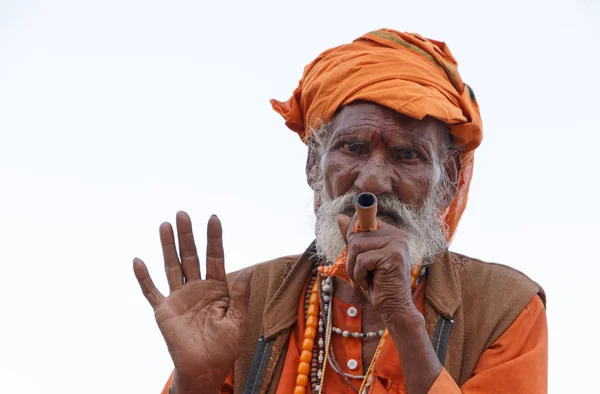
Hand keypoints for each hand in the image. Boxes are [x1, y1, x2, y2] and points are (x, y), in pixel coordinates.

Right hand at [133, 211, 251, 392]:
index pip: (215, 257)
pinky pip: (152, 291)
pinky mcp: (164, 311)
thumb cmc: (224, 348)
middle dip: (187, 235)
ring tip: (165, 225)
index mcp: (217, 289)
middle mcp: (197, 288)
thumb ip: (241, 295)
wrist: (205, 370)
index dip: (214, 238)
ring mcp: (179, 298)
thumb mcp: (239, 321)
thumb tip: (249, 269)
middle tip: (183, 214)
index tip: (213, 218)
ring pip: (172, 266)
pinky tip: (138, 261)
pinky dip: (144, 277)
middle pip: (191, 256)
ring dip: (168, 246)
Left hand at [337, 214, 415, 320]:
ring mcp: (397, 244)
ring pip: (356, 246)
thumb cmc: (378, 284)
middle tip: (361, 274)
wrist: (395, 308)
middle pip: (356, 235)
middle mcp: (397, 234)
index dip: (352, 234)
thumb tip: (340, 217)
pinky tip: (371, 283)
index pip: (364, 219)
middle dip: (351, 258)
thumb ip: (354, 238)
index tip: (354, 253)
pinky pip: (361, 260)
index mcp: (392, 232)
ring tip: (365, 279)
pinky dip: (359, 275)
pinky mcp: (393, 256)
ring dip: (354, 267)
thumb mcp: (362, 259)